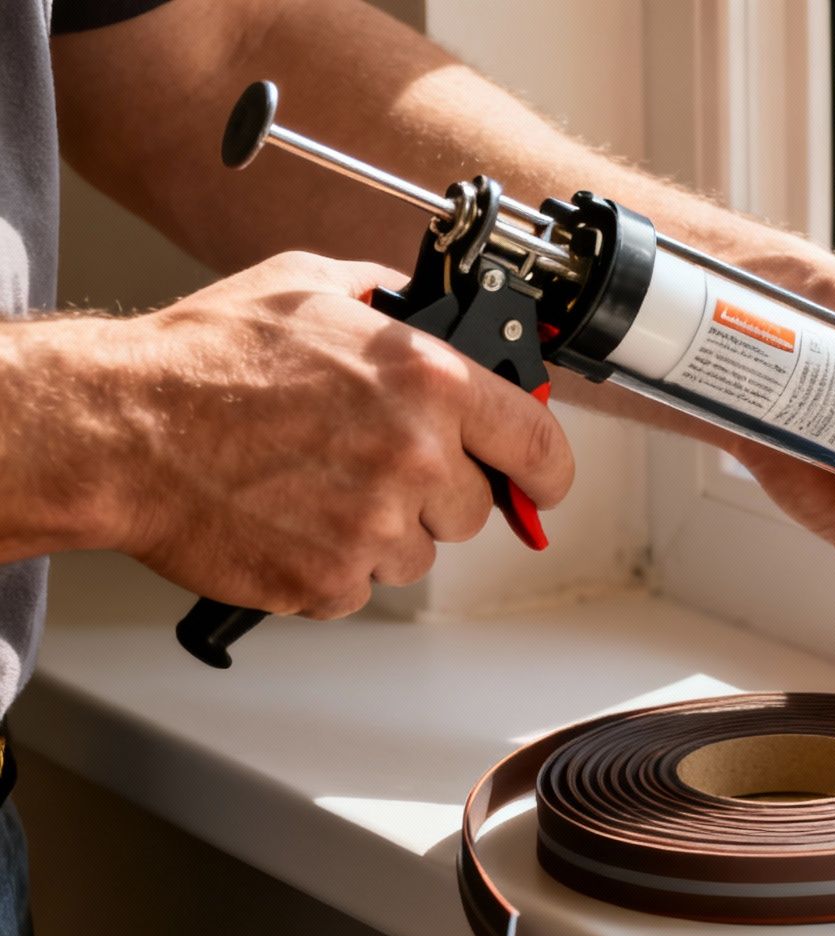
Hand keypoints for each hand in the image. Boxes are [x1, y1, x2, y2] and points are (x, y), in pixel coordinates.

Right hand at [108, 252, 573, 617]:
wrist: (122, 429)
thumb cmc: (205, 358)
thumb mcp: (312, 287)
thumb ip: (392, 303)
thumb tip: (435, 315)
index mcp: (428, 382)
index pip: (538, 444)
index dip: (547, 470)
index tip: (544, 482)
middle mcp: (415, 457)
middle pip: (474, 507)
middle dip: (436, 492)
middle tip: (369, 464)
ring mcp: (375, 527)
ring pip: (420, 552)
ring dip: (383, 530)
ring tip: (314, 485)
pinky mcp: (329, 580)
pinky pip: (361, 586)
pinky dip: (332, 563)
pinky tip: (289, 518)